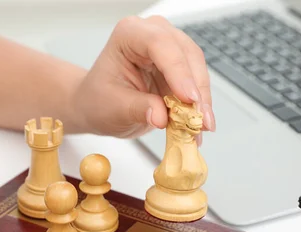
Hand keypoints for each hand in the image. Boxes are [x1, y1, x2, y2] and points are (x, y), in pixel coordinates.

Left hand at [72, 15, 214, 143]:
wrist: (98, 105)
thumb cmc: (98, 100)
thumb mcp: (113, 108)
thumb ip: (137, 109)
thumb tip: (162, 116)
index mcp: (129, 34)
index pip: (159, 43)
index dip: (177, 70)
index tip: (188, 98)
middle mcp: (152, 34)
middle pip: (186, 54)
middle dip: (196, 89)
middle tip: (200, 119)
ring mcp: (169, 49)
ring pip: (197, 69)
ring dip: (202, 100)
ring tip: (202, 127)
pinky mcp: (179, 68)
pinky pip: (197, 84)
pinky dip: (200, 105)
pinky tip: (200, 125)